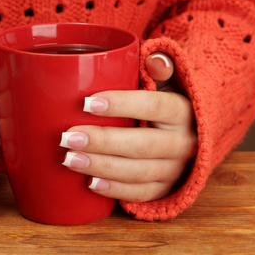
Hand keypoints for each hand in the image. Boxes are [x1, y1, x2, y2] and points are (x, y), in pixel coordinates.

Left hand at [60, 52, 196, 201]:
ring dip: (102, 167)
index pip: (154, 106)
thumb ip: (159, 67)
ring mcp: (176, 169)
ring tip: (69, 159)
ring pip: (139, 172)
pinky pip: (141, 194)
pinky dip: (115, 190)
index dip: (121, 104)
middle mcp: (184, 142)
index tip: (86, 103)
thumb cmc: (161, 103)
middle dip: (102, 142)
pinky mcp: (165, 187)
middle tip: (67, 138)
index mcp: (182, 111)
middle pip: (143, 144)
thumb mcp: (165, 82)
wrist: (186, 135)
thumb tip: (154, 60)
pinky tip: (90, 183)